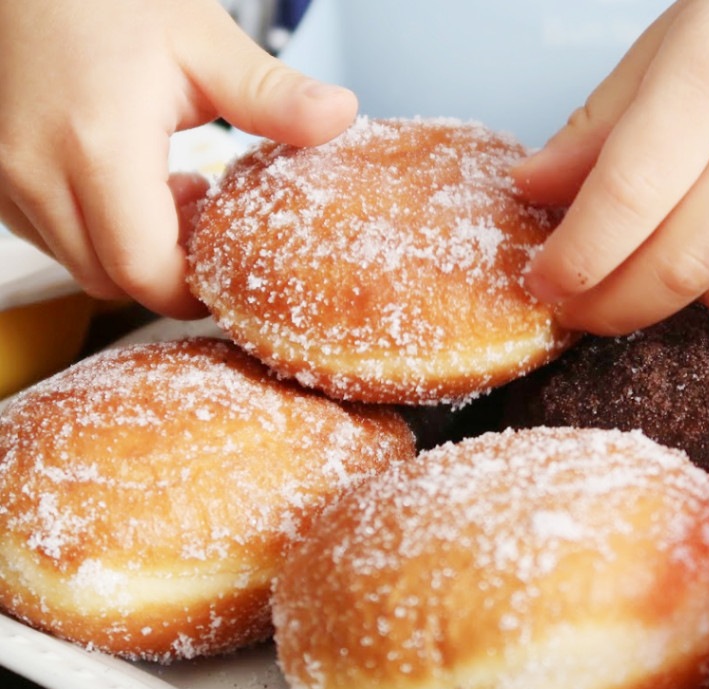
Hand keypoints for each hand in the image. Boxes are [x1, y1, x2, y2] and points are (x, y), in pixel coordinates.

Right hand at [0, 0, 357, 317]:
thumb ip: (271, 95)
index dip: (189, 289)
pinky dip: (93, 230)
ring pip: (80, 263)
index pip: (144, 270)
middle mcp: (37, 170)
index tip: (223, 275)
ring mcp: (6, 175)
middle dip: (165, 271)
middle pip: (112, 279)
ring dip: (130, 250)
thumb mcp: (204, 42)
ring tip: (167, 192)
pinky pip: (50, 236)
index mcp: (99, 146)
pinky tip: (123, 185)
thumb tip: (340, 115)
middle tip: (204, 224)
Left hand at [512, 0, 708, 336]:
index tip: (544, 282)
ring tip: (656, 265)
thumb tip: (530, 186)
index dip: (576, 257)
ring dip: (678, 299)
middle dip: (612, 306)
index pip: (629, 193)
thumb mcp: (663, 52)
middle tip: (578, 308)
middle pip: (680, 264)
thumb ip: (596, 129)